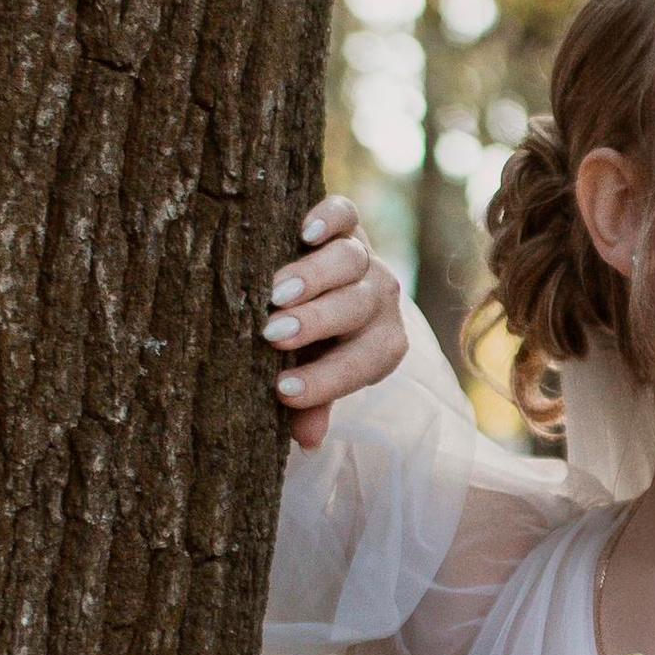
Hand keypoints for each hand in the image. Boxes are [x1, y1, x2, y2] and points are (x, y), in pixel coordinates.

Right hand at [265, 195, 405, 449]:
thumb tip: (306, 440)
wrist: (331, 289)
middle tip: (274, 333)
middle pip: (357, 307)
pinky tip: (305, 233)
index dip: (326, 380)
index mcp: (381, 344)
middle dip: (317, 323)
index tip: (283, 390)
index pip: (364, 363)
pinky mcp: (348, 223)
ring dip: (314, 277)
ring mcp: (366, 257)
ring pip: (349, 260)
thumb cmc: (317, 347)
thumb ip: (313, 402)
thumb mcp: (316, 377)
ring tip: (276, 291)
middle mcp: (379, 299)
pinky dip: (329, 219)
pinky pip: (345, 215)